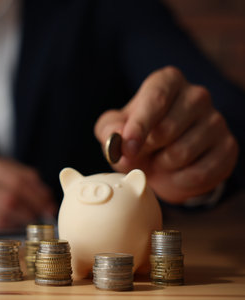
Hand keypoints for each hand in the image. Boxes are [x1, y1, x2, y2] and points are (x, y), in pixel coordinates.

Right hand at [0, 149, 55, 229]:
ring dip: (22, 219)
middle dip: (33, 207)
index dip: (37, 192)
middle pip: (10, 195)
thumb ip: (11, 172)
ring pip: (1, 214)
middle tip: (45, 214)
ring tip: (31, 220)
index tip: (49, 201)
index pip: (16, 177)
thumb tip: (43, 191)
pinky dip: (6, 227)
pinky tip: (14, 225)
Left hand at [95, 66, 237, 203]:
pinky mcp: (227, 148)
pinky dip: (178, 181)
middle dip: (147, 149)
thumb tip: (118, 138)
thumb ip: (110, 130)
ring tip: (158, 160)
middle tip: (142, 152)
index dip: (139, 126)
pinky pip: (199, 174)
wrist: (162, 160)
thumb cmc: (137, 137)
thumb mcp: (114, 129)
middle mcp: (196, 95)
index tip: (128, 147)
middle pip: (167, 129)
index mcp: (167, 81)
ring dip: (161, 166)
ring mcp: (216, 121)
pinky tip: (174, 173)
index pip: (156, 99)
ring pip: (182, 153)